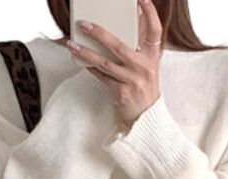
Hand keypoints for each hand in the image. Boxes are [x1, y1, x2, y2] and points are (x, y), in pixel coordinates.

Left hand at [66, 0, 163, 125]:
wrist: (146, 117)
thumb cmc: (143, 87)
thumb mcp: (147, 66)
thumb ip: (139, 47)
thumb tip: (126, 24)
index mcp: (152, 57)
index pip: (155, 30)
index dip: (150, 13)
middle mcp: (144, 68)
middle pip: (119, 46)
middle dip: (99, 33)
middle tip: (84, 24)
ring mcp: (132, 81)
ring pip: (105, 63)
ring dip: (86, 52)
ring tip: (72, 44)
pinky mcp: (121, 93)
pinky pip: (101, 76)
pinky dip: (90, 67)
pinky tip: (80, 59)